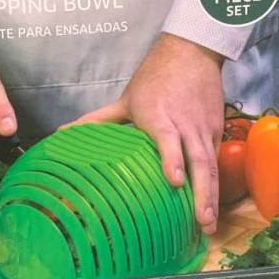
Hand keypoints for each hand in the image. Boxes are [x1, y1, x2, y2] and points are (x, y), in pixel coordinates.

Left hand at [73, 33, 224, 233]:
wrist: (191, 54)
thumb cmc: (156, 77)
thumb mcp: (127, 99)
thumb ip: (98, 120)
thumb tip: (63, 133)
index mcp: (158, 115)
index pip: (168, 138)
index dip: (172, 159)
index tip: (174, 181)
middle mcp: (184, 124)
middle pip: (197, 160)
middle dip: (200, 192)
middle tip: (200, 221)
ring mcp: (202, 130)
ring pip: (210, 166)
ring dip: (211, 196)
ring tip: (208, 225)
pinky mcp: (215, 133)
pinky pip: (215, 163)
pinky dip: (214, 187)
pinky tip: (211, 209)